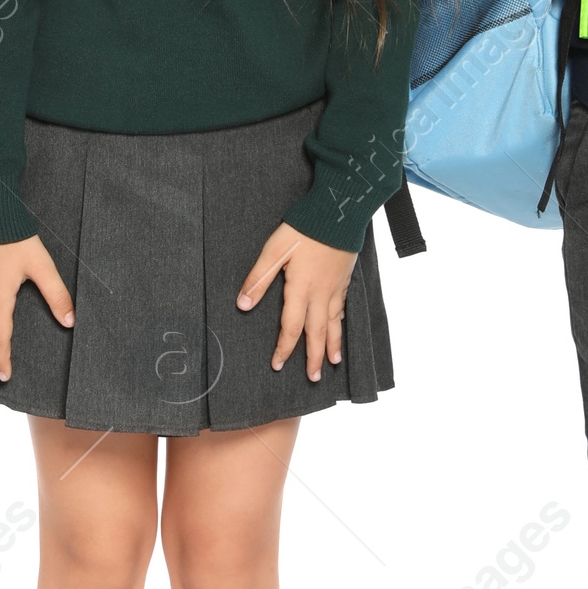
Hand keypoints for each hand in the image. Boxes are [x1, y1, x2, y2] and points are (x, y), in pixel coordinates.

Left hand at [238, 224, 357, 382]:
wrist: (340, 211)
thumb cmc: (305, 227)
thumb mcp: (275, 250)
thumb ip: (258, 279)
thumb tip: (242, 305)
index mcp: (300, 288)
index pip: (291, 327)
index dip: (284, 348)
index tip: (278, 364)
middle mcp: (320, 293)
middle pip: (316, 333)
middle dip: (314, 357)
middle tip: (313, 378)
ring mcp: (335, 287)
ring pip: (334, 324)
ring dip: (332, 345)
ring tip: (333, 363)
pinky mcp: (345, 278)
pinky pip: (342, 308)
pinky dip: (340, 323)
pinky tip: (340, 327)